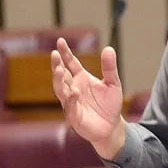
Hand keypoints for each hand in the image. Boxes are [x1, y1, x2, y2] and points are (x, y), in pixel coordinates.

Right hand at [51, 37, 125, 157]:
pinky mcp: (74, 117)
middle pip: (62, 75)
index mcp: (81, 78)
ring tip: (59, 69)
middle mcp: (73, 89)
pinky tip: (74, 92)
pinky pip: (70, 108)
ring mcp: (72, 103)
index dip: (65, 53)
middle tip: (54, 54)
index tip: (60, 41)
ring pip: (61, 90)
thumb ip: (110, 68)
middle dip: (57, 65)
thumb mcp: (113, 83)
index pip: (70, 63)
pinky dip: (71, 100)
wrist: (112, 126)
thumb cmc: (110, 104)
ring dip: (59, 80)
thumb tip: (109, 48)